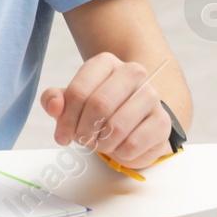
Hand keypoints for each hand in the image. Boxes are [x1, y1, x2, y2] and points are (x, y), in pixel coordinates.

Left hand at [41, 52, 171, 170]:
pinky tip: (118, 148)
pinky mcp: (162, 121)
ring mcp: (151, 96)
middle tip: (81, 140)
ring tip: (99, 143)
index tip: (62, 135)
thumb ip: (54, 99)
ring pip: (117, 127)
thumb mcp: (71, 101)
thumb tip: (54, 106)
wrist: (135, 119)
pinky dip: (119, 153)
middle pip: (98, 106)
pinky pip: (133, 144)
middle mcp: (132, 73)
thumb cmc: (97, 109)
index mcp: (105, 63)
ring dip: (101, 143)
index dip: (66, 118)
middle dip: (83, 131)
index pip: (78, 91)